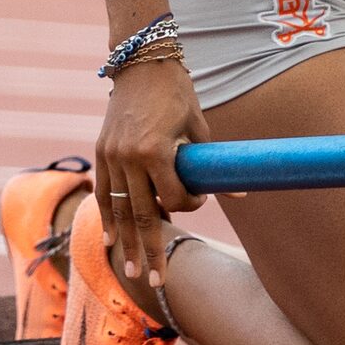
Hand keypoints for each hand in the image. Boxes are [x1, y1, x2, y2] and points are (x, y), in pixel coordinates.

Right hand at [94, 56, 209, 295]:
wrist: (142, 63)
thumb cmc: (178, 93)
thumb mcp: (199, 127)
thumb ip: (211, 163)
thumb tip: (242, 192)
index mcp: (156, 151)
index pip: (173, 197)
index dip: (189, 206)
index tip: (198, 200)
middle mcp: (130, 157)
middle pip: (143, 215)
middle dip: (152, 250)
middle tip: (158, 282)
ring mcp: (112, 156)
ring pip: (120, 209)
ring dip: (127, 242)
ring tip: (132, 271)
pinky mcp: (102, 152)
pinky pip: (104, 192)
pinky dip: (108, 217)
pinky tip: (111, 241)